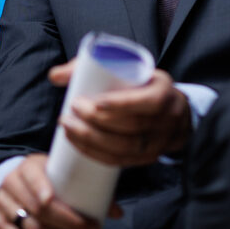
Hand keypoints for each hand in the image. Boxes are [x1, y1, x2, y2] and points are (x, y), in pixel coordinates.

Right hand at [0, 154, 121, 228]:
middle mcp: (12, 186)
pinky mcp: (0, 226)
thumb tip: (117, 212)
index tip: (71, 208)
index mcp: (28, 168)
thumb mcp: (60, 171)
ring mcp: (3, 207)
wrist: (12, 181)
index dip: (48, 195)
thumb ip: (88, 186)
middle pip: (39, 212)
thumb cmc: (45, 176)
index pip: (35, 181)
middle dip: (70, 228)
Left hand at [49, 59, 191, 166]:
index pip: (148, 102)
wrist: (174, 112)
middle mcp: (167, 120)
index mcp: (165, 93)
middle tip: (73, 109)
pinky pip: (121, 161)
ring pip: (125, 147)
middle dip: (98, 121)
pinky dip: (98, 154)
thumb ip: (92, 66)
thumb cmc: (144, 87)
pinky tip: (78, 144)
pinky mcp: (147, 157)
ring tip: (68, 126)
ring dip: (93, 139)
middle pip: (132, 127)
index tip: (95, 102)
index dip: (122, 104)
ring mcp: (159, 142)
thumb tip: (55, 76)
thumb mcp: (131, 70)